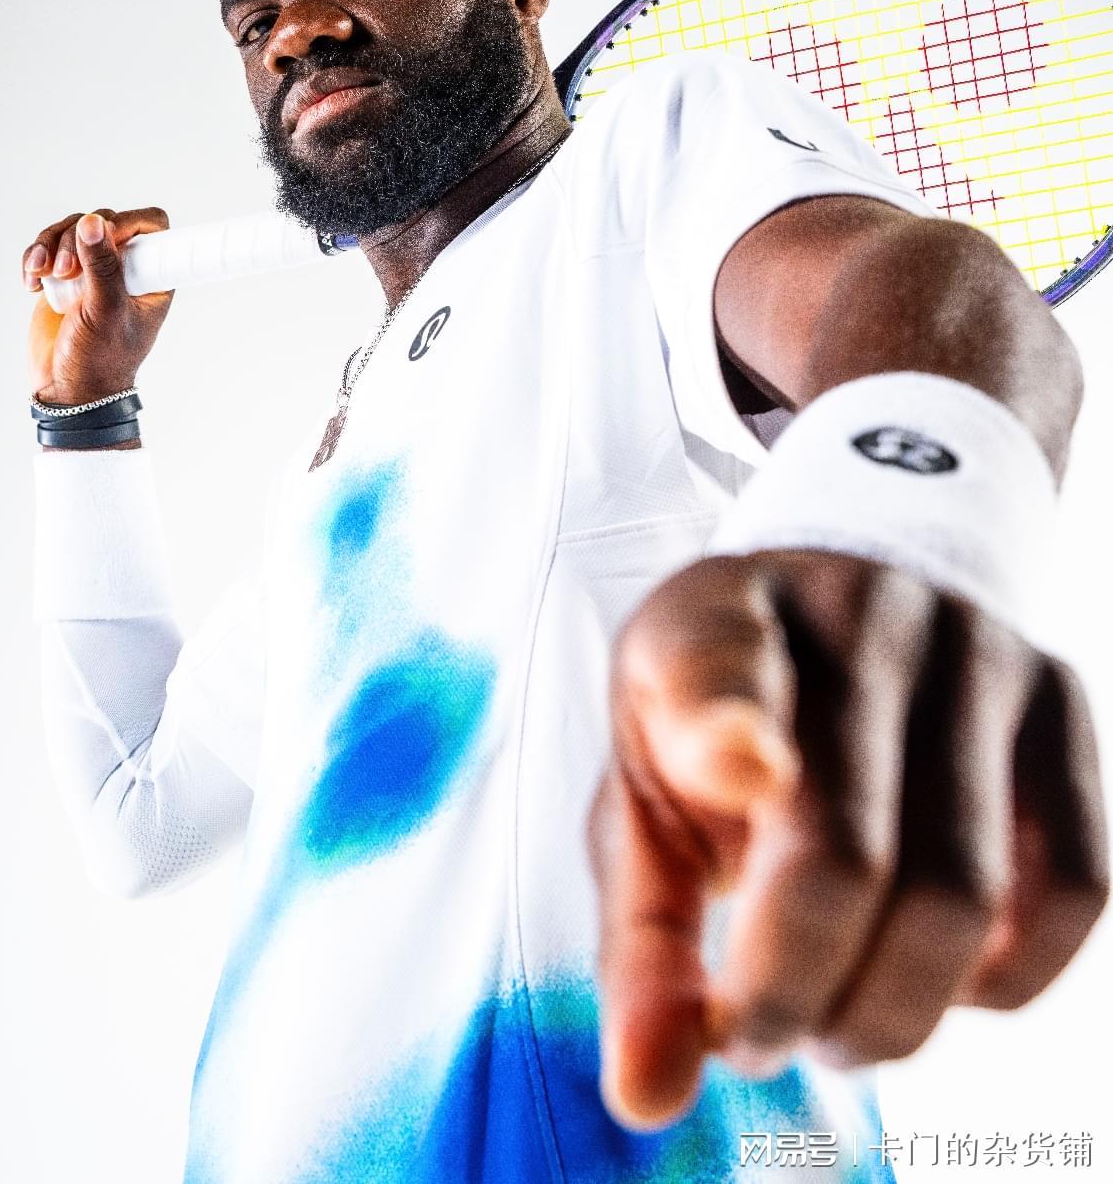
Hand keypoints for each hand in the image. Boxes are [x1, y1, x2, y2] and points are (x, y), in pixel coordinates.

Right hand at [24, 207, 173, 405]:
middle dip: (79, 239)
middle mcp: (125, 269)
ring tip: (43, 275)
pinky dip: (35, 258)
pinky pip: (49, 247)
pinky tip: (32, 283)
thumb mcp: (106, 312)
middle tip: (66, 272)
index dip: (129, 221)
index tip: (105, 236)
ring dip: (51, 245)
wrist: (69, 389)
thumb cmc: (101, 360)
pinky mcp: (64, 277)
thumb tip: (94, 222)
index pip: (152, 227)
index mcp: (152, 277)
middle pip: (104, 221)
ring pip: (73, 230)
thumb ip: (103, 267)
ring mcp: (93, 271)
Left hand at [591, 551, 1108, 1128]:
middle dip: (793, 995)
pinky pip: (1073, 883)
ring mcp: (972, 651)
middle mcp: (852, 616)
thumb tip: (647, 1098)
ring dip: (890, 1012)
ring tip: (833, 1021)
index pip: (715, 662)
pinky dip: (1005, 978)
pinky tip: (938, 978)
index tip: (739, 777)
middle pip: (842, 853)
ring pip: (961, 891)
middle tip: (757, 1036)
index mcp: (710, 619)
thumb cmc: (724, 729)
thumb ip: (642, 937)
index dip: (724, 725)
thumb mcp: (648, 798)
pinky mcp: (1061, 701)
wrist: (843, 613)